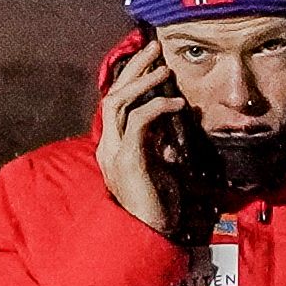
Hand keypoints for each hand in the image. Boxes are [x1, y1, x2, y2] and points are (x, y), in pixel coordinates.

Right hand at [91, 45, 193, 236]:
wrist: (149, 238)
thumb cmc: (156, 207)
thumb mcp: (159, 168)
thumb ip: (159, 146)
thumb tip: (171, 127)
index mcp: (112, 147)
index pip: (115, 102)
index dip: (130, 77)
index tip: (151, 59)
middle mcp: (108, 146)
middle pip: (113, 94)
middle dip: (134, 68)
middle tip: (154, 47)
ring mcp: (114, 153)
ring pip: (119, 102)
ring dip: (143, 81)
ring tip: (164, 68)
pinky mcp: (129, 160)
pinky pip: (139, 122)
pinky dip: (158, 107)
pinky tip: (177, 104)